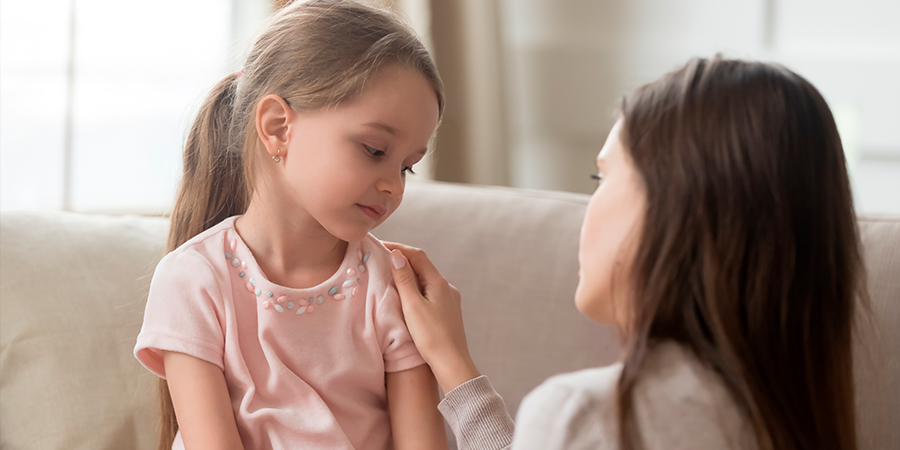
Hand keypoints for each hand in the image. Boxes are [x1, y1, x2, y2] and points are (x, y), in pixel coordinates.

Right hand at [385, 242, 480, 392]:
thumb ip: (404, 280)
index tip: (380, 246)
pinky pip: (429, 292)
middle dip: (403, 260)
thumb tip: (397, 255)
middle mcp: (447, 288)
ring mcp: (449, 300)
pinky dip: (416, 289)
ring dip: (409, 275)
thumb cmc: (431, 336)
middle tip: (381, 259)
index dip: (399, 248)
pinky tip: (407, 298)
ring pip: (426, 280)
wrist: (452, 363)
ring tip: (390, 277)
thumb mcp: (412, 306)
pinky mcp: (448, 312)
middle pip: (423, 266)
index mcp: (438, 283)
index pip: (418, 255)